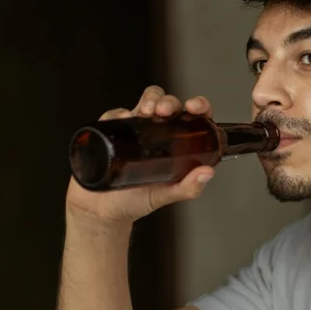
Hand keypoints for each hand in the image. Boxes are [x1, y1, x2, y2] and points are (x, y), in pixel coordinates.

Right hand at [66, 85, 216, 224]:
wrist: (102, 210)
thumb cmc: (136, 201)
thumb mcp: (166, 195)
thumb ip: (188, 188)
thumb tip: (207, 172)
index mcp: (175, 144)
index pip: (192, 117)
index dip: (198, 106)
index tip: (195, 107)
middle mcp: (157, 132)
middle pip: (167, 104)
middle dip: (168, 101)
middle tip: (166, 112)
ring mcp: (135, 130)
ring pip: (145, 101)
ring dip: (149, 100)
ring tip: (148, 112)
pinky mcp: (112, 131)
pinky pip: (115, 114)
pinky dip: (119, 113)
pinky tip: (123, 119)